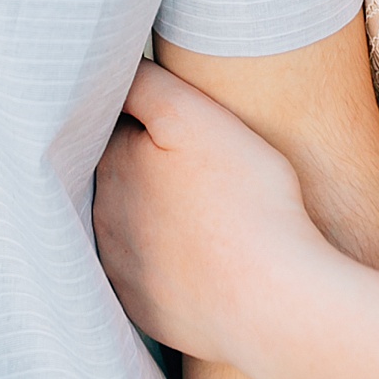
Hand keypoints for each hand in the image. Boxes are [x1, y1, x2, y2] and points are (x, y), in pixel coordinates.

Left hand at [94, 56, 339, 378]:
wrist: (274, 301)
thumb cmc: (246, 199)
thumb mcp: (195, 116)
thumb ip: (145, 84)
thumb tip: (113, 67)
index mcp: (114, 165)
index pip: (114, 125)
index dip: (142, 115)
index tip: (171, 117)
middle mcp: (104, 219)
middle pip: (116, 175)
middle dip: (139, 163)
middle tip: (188, 160)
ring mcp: (123, 271)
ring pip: (127, 226)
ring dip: (148, 213)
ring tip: (194, 206)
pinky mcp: (146, 311)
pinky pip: (144, 274)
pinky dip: (160, 260)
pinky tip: (194, 251)